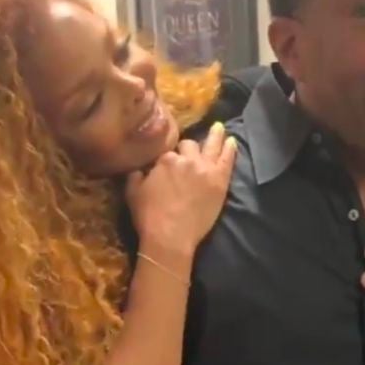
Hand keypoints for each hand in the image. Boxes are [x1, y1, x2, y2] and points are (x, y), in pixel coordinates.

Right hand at [125, 122, 236, 257]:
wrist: (171, 237)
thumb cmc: (149, 217)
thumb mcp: (132, 193)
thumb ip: (134, 176)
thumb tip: (137, 168)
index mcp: (165, 160)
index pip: (168, 150)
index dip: (168, 156)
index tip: (168, 160)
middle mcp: (187, 159)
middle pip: (189, 146)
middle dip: (187, 148)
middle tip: (188, 153)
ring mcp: (206, 169)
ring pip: (211, 145)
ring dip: (215, 135)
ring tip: (219, 127)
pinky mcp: (220, 181)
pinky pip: (227, 160)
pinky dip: (230, 149)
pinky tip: (232, 141)